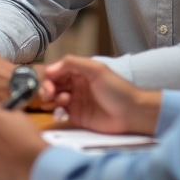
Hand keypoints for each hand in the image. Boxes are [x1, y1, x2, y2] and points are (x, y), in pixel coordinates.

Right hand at [42, 56, 160, 135]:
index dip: (49, 76)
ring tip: (63, 101)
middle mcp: (75, 85)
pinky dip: (55, 113)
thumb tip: (50, 69)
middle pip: (52, 84)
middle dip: (47, 88)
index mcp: (79, 72)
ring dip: (51, 100)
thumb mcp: (96, 70)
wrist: (132, 114)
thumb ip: (73, 63)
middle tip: (50, 94)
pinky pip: (59, 114)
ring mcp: (75, 101)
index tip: (48, 82)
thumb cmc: (117, 89)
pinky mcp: (76, 117)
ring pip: (53, 99)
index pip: (56, 71)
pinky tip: (60, 114)